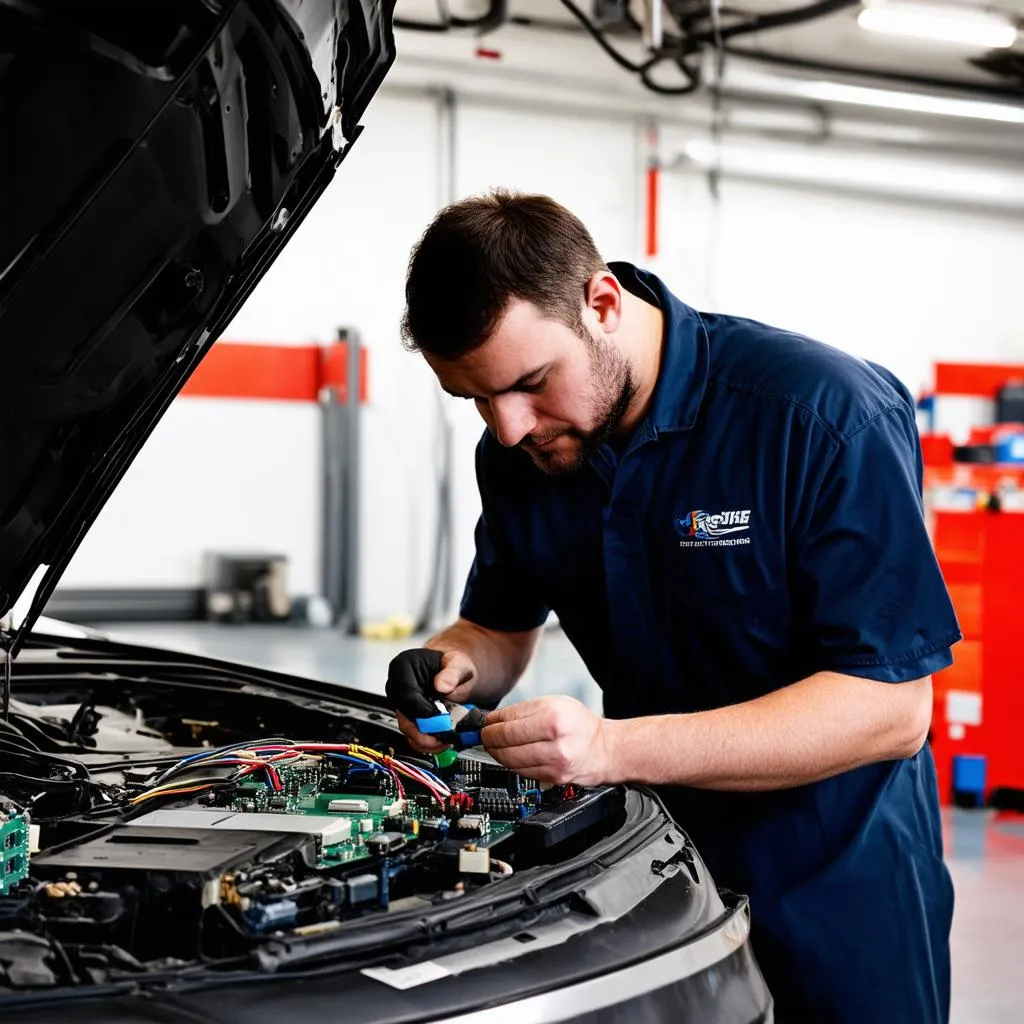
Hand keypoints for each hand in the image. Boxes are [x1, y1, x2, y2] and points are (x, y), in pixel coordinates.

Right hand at [386, 647, 477, 753]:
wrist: (451, 671)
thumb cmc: (449, 664)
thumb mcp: (457, 662)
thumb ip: (452, 672)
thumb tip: (442, 686)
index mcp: (403, 666)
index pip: (406, 693)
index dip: (422, 710)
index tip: (439, 717)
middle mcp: (397, 686)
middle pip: (402, 714)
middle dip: (424, 730)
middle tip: (443, 737)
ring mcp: (401, 703)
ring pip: (406, 728)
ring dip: (426, 739)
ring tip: (446, 741)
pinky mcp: (408, 716)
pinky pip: (413, 734)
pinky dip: (427, 741)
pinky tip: (442, 741)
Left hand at [480, 696, 615, 785]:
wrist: (605, 749)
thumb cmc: (580, 724)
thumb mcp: (555, 704)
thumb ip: (523, 711)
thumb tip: (493, 719)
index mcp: (553, 718)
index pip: (507, 722)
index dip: (489, 723)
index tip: (483, 723)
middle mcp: (554, 742)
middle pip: (505, 742)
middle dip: (488, 738)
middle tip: (484, 735)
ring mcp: (553, 763)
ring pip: (509, 760)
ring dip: (496, 752)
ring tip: (494, 745)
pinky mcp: (552, 778)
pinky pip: (521, 772)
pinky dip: (511, 764)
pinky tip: (510, 756)